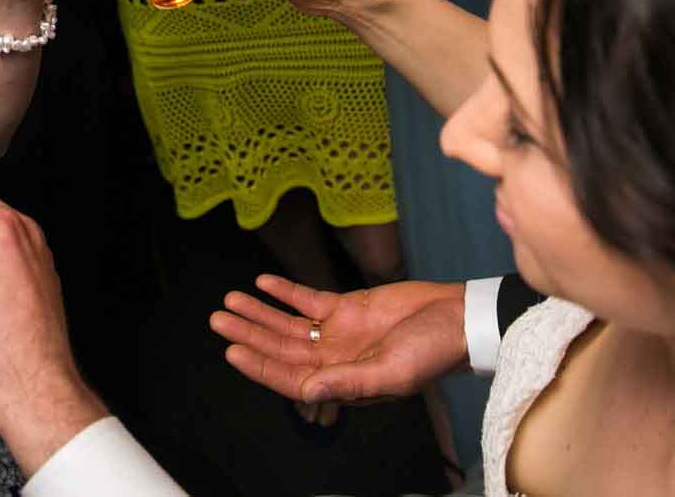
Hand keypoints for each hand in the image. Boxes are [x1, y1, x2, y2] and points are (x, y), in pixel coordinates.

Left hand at [209, 274, 467, 405]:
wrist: (456, 318)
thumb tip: (305, 392)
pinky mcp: (347, 306)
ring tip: (230, 299)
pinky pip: (308, 300)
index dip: (258, 366)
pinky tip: (263, 281)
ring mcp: (338, 332)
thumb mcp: (390, 373)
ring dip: (260, 312)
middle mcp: (333, 359)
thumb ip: (346, 382)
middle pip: (280, 348)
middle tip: (218, 319)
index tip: (231, 350)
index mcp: (341, 382)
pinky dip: (285, 291)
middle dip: (248, 334)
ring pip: (287, 323)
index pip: (289, 377)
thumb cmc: (431, 353)